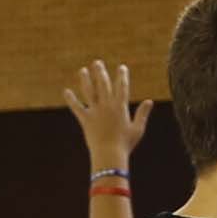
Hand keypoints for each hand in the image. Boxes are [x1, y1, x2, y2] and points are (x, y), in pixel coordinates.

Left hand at [64, 59, 146, 178]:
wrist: (110, 154)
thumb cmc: (125, 144)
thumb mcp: (137, 129)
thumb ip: (143, 113)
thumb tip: (150, 101)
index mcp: (120, 107)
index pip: (122, 87)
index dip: (122, 76)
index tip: (121, 67)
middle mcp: (107, 106)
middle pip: (103, 85)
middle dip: (100, 72)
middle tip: (97, 62)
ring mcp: (95, 111)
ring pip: (89, 92)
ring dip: (86, 80)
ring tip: (83, 70)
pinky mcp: (86, 119)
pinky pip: (77, 107)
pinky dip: (71, 99)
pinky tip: (66, 91)